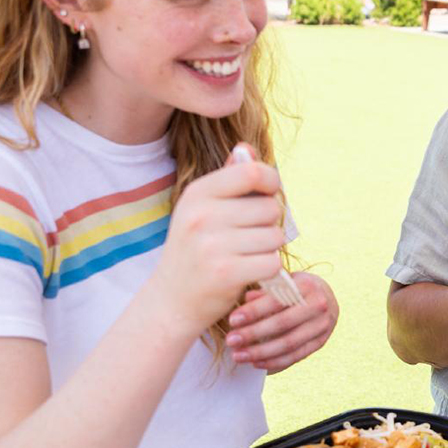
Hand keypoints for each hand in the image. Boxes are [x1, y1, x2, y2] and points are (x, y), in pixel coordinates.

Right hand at [149, 148, 286, 336]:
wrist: (172, 299)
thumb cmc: (196, 249)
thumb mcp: (203, 209)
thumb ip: (229, 178)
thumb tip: (246, 147)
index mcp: (198, 193)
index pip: (253, 172)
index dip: (272, 182)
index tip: (268, 195)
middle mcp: (202, 215)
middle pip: (270, 207)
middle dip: (270, 222)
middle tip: (250, 236)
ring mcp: (212, 245)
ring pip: (275, 236)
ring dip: (269, 248)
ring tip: (247, 254)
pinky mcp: (226, 273)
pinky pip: (272, 262)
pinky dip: (268, 269)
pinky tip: (250, 271)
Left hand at [226, 273, 337, 372]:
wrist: (327, 297)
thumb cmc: (296, 287)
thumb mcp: (283, 281)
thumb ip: (265, 289)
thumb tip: (245, 299)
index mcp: (306, 286)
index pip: (277, 301)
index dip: (254, 312)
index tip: (233, 320)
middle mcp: (318, 305)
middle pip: (282, 324)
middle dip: (253, 334)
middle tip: (231, 341)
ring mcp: (322, 326)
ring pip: (289, 344)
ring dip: (261, 352)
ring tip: (239, 356)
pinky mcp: (321, 342)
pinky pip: (296, 356)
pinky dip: (275, 361)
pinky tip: (256, 363)